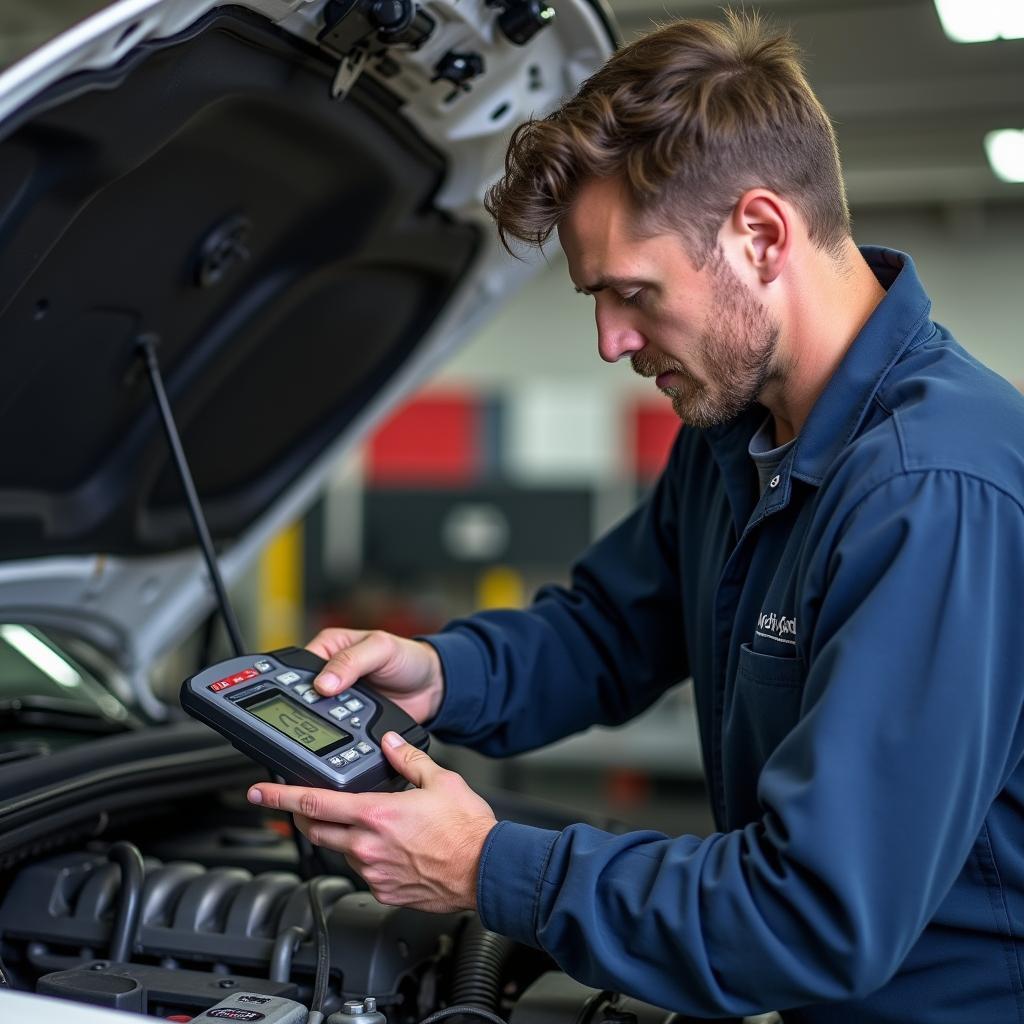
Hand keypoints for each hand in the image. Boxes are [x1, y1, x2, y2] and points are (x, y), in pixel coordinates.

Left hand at [247, 732, 496, 912]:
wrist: (485, 871)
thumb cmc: (467, 830)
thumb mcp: (441, 780)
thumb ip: (408, 759)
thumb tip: (390, 744)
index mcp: (376, 814)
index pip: (314, 803)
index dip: (280, 797)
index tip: (259, 791)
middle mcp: (367, 846)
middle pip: (316, 830)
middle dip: (301, 817)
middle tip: (298, 806)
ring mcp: (373, 871)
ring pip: (340, 850)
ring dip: (341, 835)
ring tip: (364, 824)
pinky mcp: (382, 891)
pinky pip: (362, 871)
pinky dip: (365, 857)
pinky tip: (388, 848)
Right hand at [306, 627, 443, 723]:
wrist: (432, 688)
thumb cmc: (409, 658)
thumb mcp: (381, 649)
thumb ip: (352, 661)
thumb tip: (323, 683)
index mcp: (329, 647)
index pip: (300, 666)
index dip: (299, 682)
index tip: (310, 695)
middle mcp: (329, 672)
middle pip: (305, 693)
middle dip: (313, 705)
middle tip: (327, 710)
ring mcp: (338, 699)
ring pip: (318, 715)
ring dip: (327, 722)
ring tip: (342, 721)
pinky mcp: (349, 721)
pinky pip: (337, 731)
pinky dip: (340, 735)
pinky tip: (346, 735)